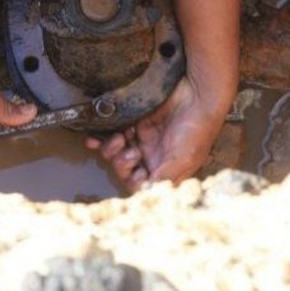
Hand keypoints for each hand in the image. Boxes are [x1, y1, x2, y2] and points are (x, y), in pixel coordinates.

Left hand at [85, 76, 229, 190]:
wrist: (197, 95)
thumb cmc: (197, 130)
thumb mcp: (182, 158)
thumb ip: (163, 177)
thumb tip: (147, 195)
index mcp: (165, 171)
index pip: (140, 186)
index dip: (134, 181)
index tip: (138, 171)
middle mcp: (152, 158)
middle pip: (124, 170)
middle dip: (122, 164)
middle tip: (132, 151)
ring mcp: (142, 141)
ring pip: (115, 153)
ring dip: (111, 150)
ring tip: (121, 138)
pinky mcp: (135, 123)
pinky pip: (111, 134)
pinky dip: (99, 139)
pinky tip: (92, 139)